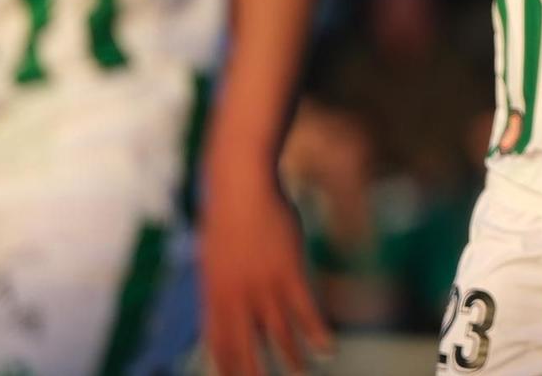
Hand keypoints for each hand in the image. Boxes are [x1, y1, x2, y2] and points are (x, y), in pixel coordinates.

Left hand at [198, 146, 331, 375]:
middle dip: (254, 374)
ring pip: (278, 334)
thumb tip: (224, 299)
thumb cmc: (229, 212)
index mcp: (214, 294)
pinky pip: (305, 310)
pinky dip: (317, 332)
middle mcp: (235, 297)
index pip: (219, 343)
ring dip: (291, 359)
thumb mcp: (216, 254)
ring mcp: (262, 285)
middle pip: (244, 348)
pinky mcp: (288, 271)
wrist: (239, 183)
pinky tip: (328, 348)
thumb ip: (221, 282)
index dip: (227, 366)